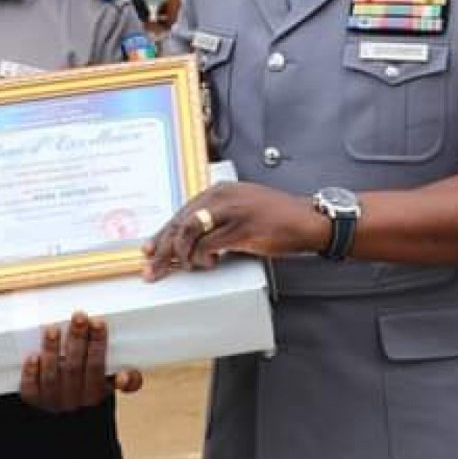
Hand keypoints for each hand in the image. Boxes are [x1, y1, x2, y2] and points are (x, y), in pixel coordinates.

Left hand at [19, 311, 143, 412]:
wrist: (64, 419)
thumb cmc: (89, 387)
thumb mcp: (109, 385)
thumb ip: (126, 380)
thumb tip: (126, 377)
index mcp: (95, 392)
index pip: (97, 367)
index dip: (98, 345)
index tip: (98, 322)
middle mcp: (74, 398)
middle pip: (75, 367)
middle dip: (77, 340)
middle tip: (78, 316)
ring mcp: (52, 400)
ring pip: (52, 376)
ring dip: (52, 351)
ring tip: (52, 329)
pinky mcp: (34, 400)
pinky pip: (31, 389)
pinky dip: (31, 373)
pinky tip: (32, 356)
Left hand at [141, 182, 327, 280]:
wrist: (307, 220)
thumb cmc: (277, 218)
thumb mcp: (242, 209)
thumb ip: (218, 218)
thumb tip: (192, 240)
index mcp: (219, 190)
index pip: (182, 212)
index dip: (163, 234)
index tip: (149, 250)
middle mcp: (222, 196)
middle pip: (180, 222)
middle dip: (162, 248)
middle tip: (152, 268)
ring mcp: (231, 210)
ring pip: (189, 232)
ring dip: (181, 254)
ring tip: (185, 267)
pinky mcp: (242, 228)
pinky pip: (209, 245)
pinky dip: (202, 258)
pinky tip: (208, 264)